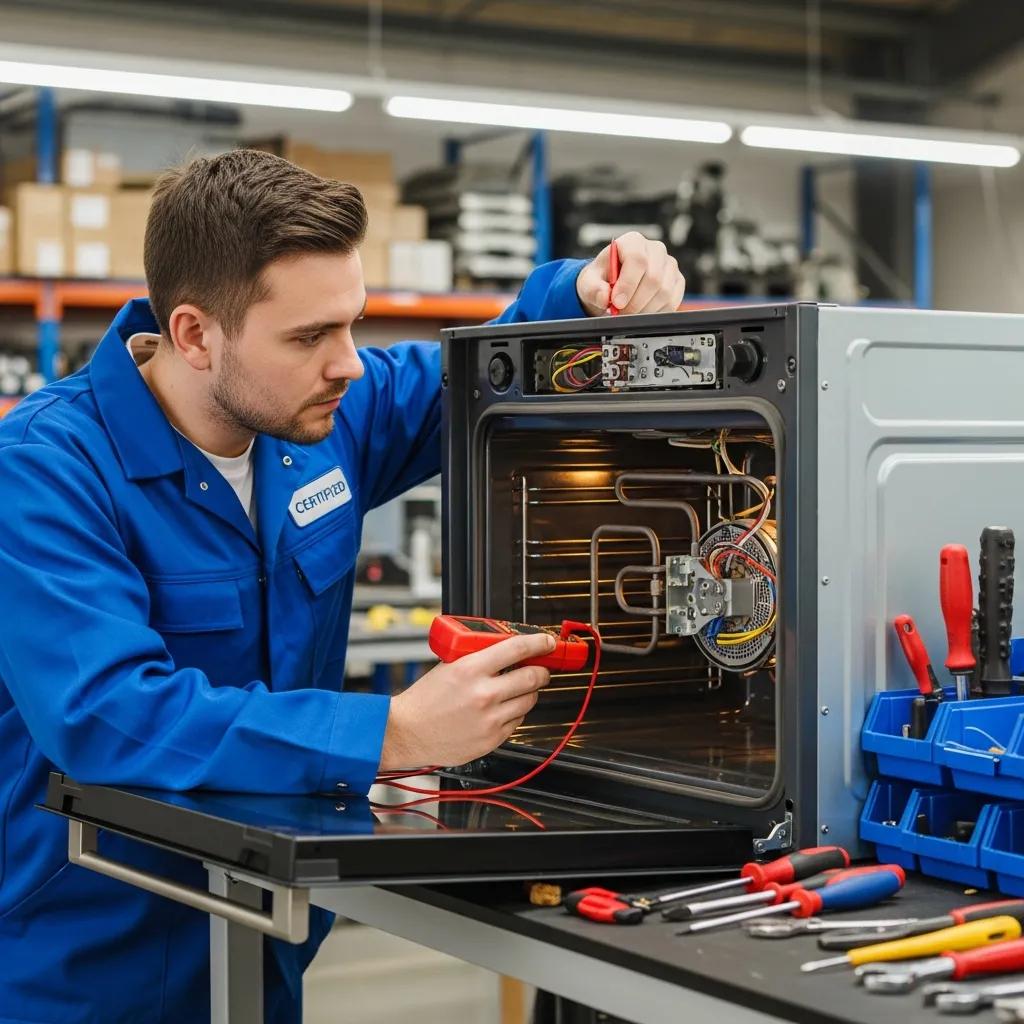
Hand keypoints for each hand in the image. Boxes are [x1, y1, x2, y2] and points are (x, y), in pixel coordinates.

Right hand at [379, 631, 555, 770]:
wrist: (407, 732)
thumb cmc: (424, 700)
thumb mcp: (448, 666)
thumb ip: (477, 656)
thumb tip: (504, 648)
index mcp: (470, 669)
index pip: (517, 648)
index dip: (539, 643)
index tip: (547, 642)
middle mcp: (484, 694)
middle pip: (532, 677)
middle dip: (541, 671)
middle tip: (540, 668)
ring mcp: (490, 719)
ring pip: (529, 700)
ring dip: (528, 693)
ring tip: (515, 690)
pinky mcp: (492, 739)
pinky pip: (517, 721)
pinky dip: (514, 712)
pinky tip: (500, 709)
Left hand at [576, 231, 684, 315]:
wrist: (611, 285)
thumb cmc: (601, 280)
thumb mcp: (589, 282)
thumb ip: (594, 289)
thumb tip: (604, 296)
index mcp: (633, 242)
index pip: (637, 259)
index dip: (628, 284)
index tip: (617, 303)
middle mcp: (655, 250)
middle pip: (653, 278)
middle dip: (635, 302)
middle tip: (620, 313)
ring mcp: (669, 265)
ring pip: (664, 292)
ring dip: (644, 309)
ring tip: (629, 313)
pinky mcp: (677, 281)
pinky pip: (672, 301)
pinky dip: (655, 312)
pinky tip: (641, 312)